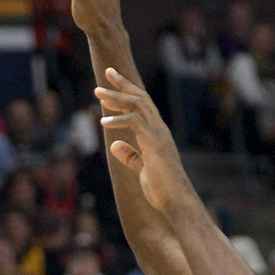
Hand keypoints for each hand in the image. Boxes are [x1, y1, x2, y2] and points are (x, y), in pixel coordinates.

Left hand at [94, 67, 187, 217]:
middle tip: (106, 72)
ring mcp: (158, 134)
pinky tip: (104, 122)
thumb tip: (115, 144)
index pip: (142, 106)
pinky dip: (118, 120)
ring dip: (116, 97)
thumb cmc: (162, 190)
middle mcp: (160, 129)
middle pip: (140, 98)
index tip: (111, 84)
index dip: (126, 92)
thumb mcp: (142, 170)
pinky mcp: (154, 143)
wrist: (176, 202)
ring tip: (98, 93)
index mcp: (157, 134)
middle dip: (122, 84)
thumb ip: (131, 156)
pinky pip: (135, 122)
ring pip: (137, 105)